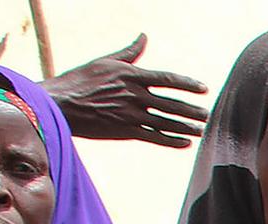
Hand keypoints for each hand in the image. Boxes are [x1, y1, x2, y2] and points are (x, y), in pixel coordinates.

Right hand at [44, 36, 210, 148]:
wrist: (58, 104)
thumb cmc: (79, 80)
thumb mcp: (105, 61)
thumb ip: (129, 53)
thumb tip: (143, 37)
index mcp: (130, 76)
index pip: (167, 78)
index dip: (187, 83)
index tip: (203, 88)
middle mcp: (133, 95)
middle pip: (170, 103)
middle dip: (192, 109)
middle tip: (209, 114)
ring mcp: (130, 114)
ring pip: (165, 122)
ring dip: (186, 127)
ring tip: (202, 130)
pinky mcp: (124, 130)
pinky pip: (153, 136)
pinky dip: (171, 141)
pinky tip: (185, 143)